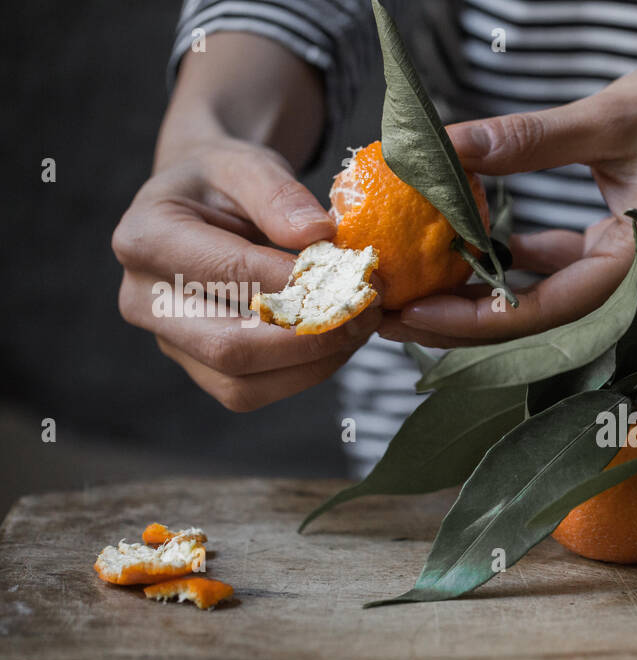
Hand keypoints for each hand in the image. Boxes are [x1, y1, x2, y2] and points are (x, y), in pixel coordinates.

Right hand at [112, 138, 383, 410]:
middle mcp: (143, 299)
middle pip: (231, 346)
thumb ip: (278, 194)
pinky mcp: (198, 368)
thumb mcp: (245, 164)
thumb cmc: (223, 181)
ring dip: (313, 363)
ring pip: (242, 384)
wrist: (202, 205)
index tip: (358, 277)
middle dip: (311, 337)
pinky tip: (338, 342)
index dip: (300, 283)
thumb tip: (318, 235)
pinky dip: (304, 373)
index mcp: (144, 239)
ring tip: (359, 327)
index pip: (232, 274)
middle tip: (367, 312)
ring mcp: (169, 341)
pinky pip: (252, 391)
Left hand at [383, 36, 636, 347]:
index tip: (406, 312)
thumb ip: (525, 141)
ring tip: (414, 276)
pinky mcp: (625, 256)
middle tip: (386, 309)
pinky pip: (558, 273)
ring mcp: (632, 279)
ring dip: (480, 292)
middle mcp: (636, 292)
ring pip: (541, 304)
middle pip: (533, 326)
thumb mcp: (610, 118)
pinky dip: (514, 261)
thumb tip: (442, 148)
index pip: (540, 315)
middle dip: (459, 320)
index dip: (467, 319)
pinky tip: (469, 238)